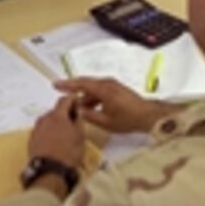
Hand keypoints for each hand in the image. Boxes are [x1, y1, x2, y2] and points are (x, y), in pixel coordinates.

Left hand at [28, 96, 84, 168]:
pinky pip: (42, 131)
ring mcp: (36, 129)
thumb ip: (78, 120)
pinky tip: (54, 142)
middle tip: (73, 122)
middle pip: (55, 111)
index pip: (64, 100)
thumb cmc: (68, 153)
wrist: (49, 171)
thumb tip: (77, 111)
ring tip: (64, 134)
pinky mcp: (31, 140)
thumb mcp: (80, 136)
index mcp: (57, 116)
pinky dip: (48, 132)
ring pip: (48, 121)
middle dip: (64, 114)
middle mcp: (44, 119)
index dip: (72, 99)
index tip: (77, 102)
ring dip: (55, 124)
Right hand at [55, 78, 170, 133]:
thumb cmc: (128, 119)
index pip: (81, 84)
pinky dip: (92, 97)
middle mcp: (107, 83)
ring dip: (84, 96)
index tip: (56, 85)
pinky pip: (100, 91)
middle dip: (73, 88)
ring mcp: (113, 86)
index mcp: (103, 89)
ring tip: (76, 106)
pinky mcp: (116, 90)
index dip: (67, 85)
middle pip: (86, 84)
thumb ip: (89, 116)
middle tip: (61, 92)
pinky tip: (89, 107)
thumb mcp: (105, 121)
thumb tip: (76, 111)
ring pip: (93, 88)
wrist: (148, 116)